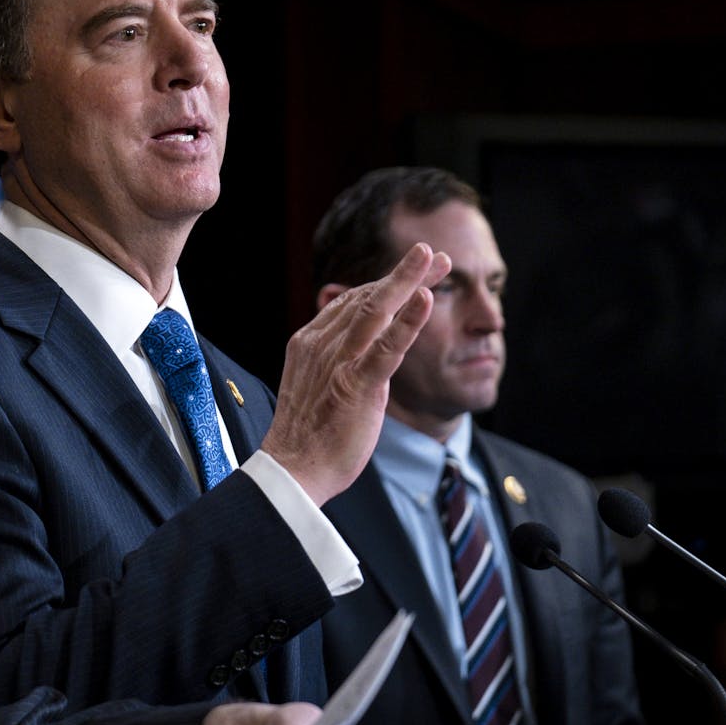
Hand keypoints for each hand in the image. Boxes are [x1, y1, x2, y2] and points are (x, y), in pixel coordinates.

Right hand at [261, 242, 449, 504]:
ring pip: (376, 311)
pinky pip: (386, 348)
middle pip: (367, 298)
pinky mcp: (355, 385)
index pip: (351, 302)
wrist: (292, 470)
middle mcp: (321, 344)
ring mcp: (338, 362)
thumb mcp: (315, 384)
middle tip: (433, 254)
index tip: (413, 272)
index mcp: (310, 342)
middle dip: (403, 274)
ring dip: (406, 279)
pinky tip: (425, 299)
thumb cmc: (307, 435)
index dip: (384, 283)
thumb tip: (360, 347)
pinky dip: (408, 321)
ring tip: (433, 258)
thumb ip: (335, 360)